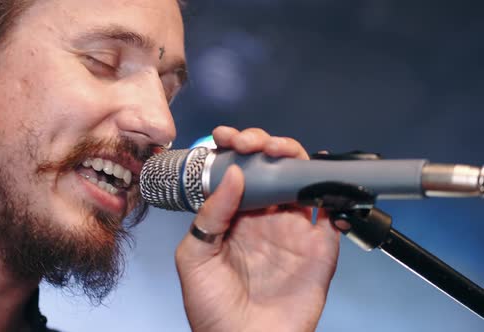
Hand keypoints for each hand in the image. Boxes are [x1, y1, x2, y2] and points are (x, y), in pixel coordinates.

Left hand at [175, 126, 340, 331]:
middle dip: (263, 144)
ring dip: (295, 158)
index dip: (234, 149)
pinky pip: (332, 213)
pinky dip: (333, 192)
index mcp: (233, 219)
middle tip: (252, 143)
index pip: (238, 172)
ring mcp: (293, 231)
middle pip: (271, 168)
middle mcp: (264, 219)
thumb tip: (231, 174)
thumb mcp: (193, 257)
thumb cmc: (212, 310)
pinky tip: (316, 180)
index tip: (225, 137)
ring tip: (278, 152)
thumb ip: (210, 214)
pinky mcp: (319, 248)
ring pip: (301, 180)